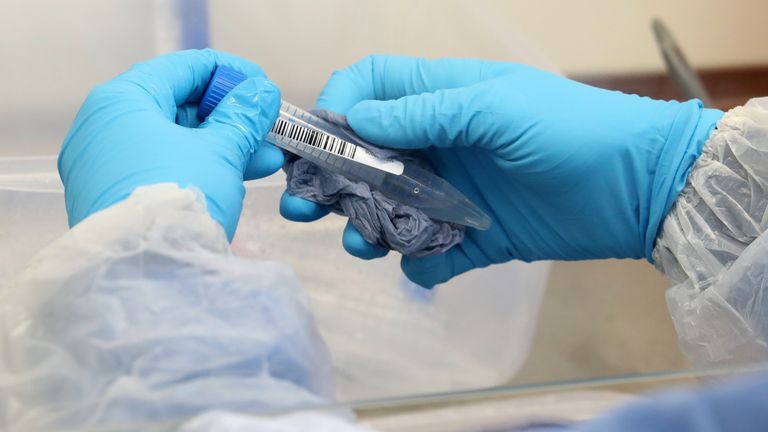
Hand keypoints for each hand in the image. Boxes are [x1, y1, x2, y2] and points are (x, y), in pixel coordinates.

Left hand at [59, 49, 281, 239]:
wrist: (144, 275)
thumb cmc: (179, 195)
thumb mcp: (220, 151)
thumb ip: (243, 116)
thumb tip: (262, 92)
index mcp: (122, 100)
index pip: (182, 68)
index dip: (230, 73)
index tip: (263, 85)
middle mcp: (105, 127)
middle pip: (178, 106)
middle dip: (231, 117)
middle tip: (269, 125)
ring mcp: (105, 166)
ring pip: (176, 142)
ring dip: (225, 146)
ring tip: (269, 157)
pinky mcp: (114, 198)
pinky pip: (164, 169)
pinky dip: (201, 168)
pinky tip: (240, 176)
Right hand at [280, 55, 722, 286]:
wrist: (640, 189)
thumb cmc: (570, 130)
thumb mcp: (497, 106)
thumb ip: (425, 112)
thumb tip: (355, 121)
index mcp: (441, 98)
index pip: (370, 89)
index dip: (336, 107)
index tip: (317, 139)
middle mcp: (438, 144)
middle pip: (363, 157)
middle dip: (328, 179)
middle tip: (302, 206)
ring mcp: (453, 194)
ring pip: (387, 210)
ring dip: (364, 226)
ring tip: (360, 241)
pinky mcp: (473, 238)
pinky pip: (429, 255)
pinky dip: (419, 265)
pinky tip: (422, 266)